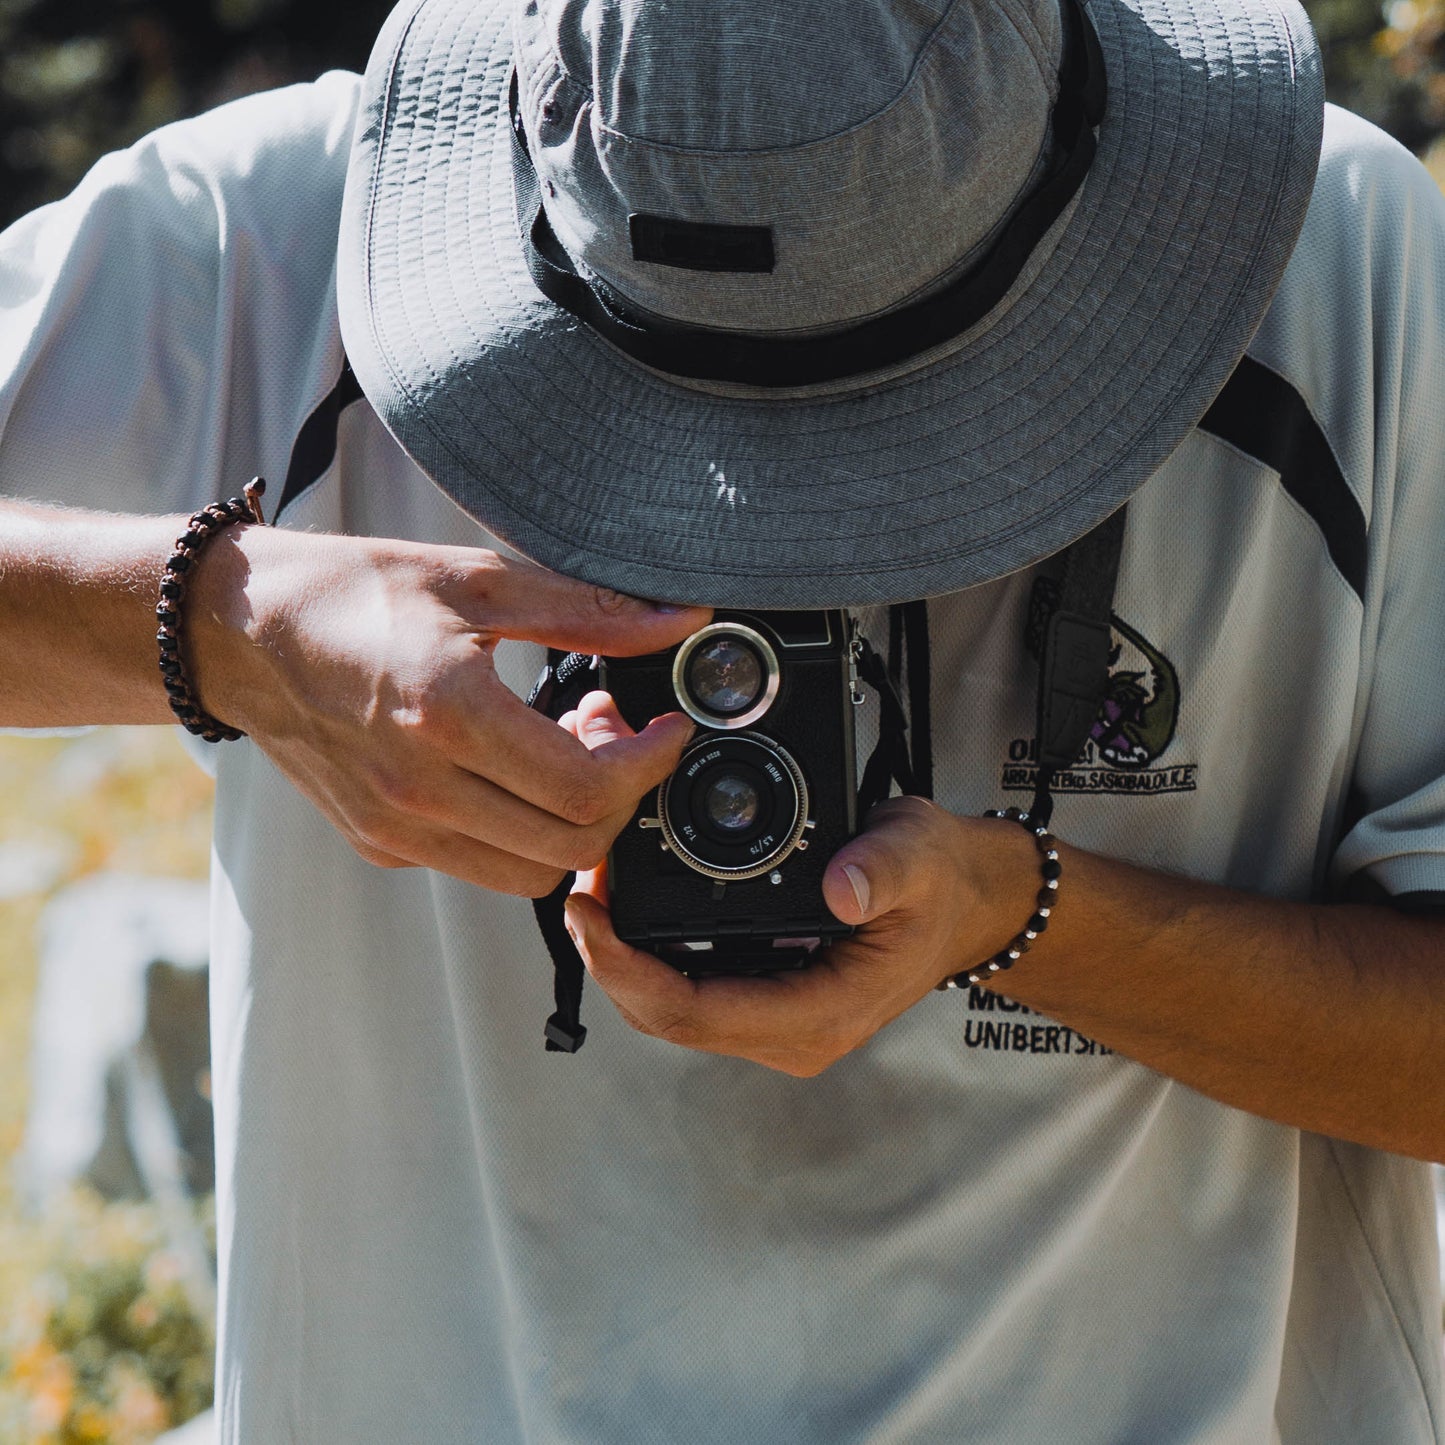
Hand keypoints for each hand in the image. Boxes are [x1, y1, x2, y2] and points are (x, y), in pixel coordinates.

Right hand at [186, 525, 709, 894]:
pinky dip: (518, 832)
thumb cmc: (349, 592)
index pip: (589, 788)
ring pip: (531, 874)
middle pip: (573, 847)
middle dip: (621, 796)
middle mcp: (420, 788)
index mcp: (449, 715)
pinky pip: (479, 865)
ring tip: (563, 749)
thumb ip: (589, 609)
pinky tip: (510, 768)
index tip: (666, 728)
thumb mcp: (477, 580)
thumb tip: (681, 620)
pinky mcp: (379, 843)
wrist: (237, 632)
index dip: (650, 763)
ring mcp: (395, 826)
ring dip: (571, 823)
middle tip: (615, 732)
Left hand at [564, 794, 1041, 1073]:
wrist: (963, 902)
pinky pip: (685, 986)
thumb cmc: (938, 884)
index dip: (625, 968)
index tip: (588, 912)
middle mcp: (788, 1032)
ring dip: (621, 955)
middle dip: (608, 957)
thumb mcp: (919, 858)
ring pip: (667, 1005)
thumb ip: (883, 870)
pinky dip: (648, 950)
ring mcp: (771, 1021)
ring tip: (593, 889)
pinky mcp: (760, 997)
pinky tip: (629, 904)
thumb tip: (840, 888)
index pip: (693, 1012)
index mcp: (821, 1014)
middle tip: (578, 887)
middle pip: (664, 1015)